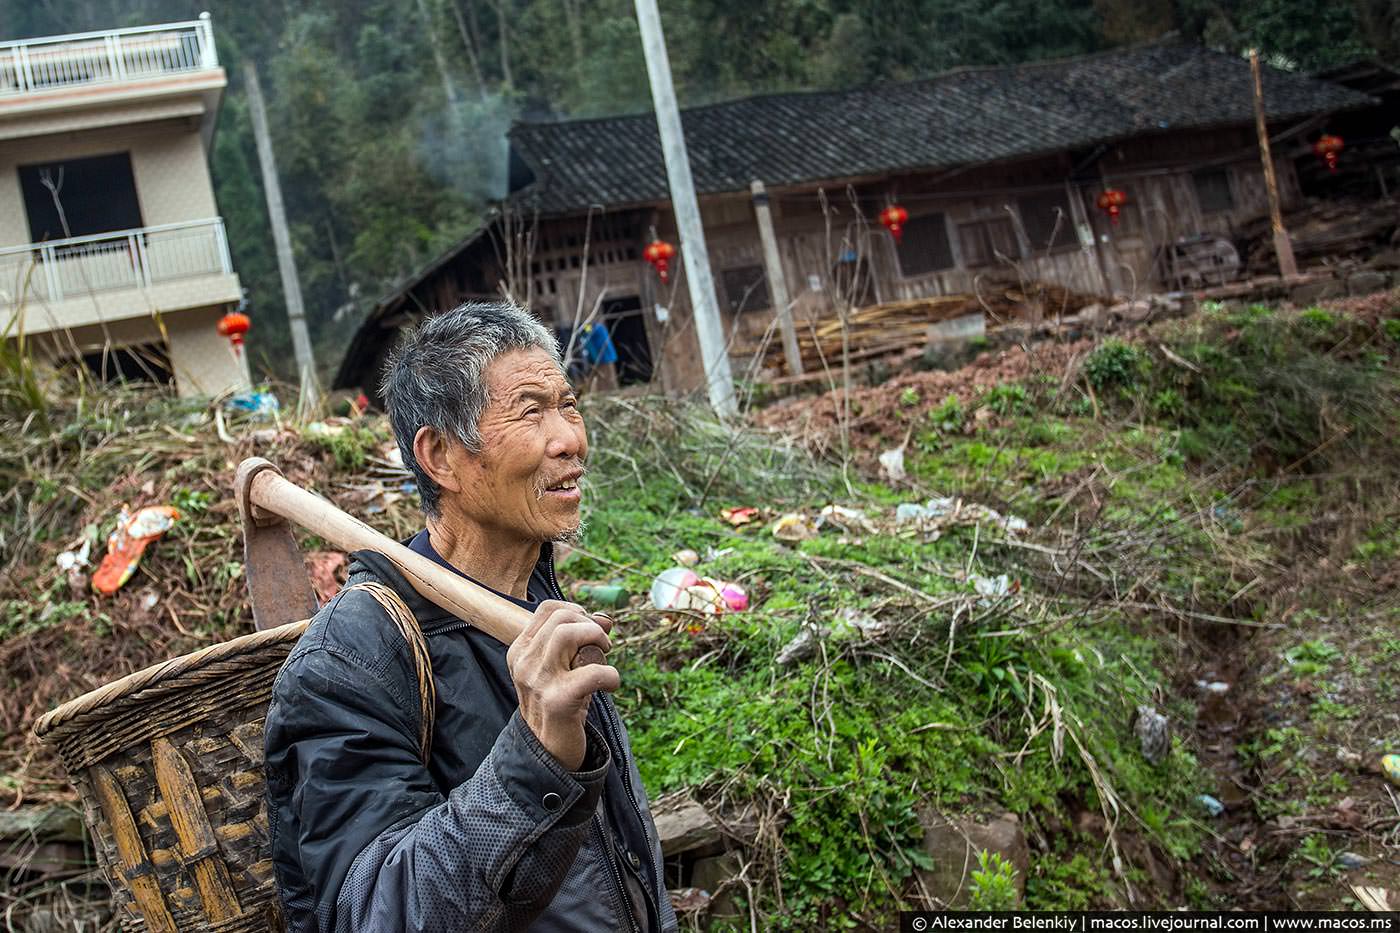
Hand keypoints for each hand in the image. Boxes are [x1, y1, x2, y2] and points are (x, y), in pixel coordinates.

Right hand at [506, 600, 618, 770]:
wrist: (548, 751)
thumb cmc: (560, 703)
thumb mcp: (563, 667)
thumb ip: (579, 641)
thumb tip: (605, 618)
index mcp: (520, 651)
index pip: (547, 609)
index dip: (576, 612)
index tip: (589, 628)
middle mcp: (524, 663)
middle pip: (561, 619)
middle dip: (590, 626)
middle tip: (602, 646)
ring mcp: (538, 681)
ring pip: (569, 634)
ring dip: (597, 640)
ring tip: (604, 658)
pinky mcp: (558, 700)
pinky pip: (593, 672)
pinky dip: (611, 676)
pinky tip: (612, 686)